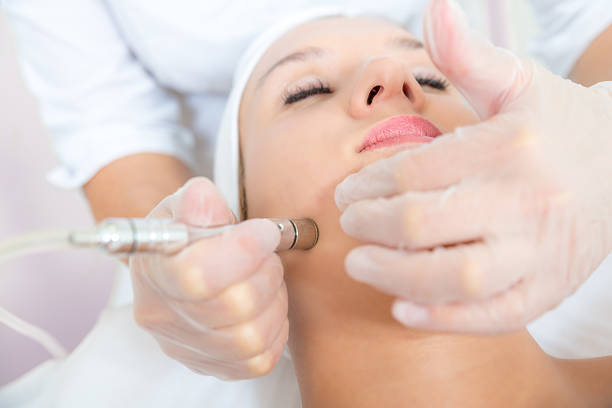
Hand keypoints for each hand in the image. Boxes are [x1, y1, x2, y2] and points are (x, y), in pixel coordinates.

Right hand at [130, 177, 288, 378]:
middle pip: (234, 307)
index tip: (264, 231)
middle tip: (266, 252)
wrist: (177, 266)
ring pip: (251, 337)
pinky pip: (260, 360)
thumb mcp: (183, 207)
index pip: (197, 276)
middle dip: (266, 272)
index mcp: (153, 273)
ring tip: (266, 277)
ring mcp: (188, 348)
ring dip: (274, 300)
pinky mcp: (214, 368)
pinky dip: (274, 328)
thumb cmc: (185, 234)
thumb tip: (203, 198)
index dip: (244, 251)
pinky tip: (266, 305)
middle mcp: (163, 318)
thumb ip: (197, 201)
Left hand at [335, 0, 611, 332]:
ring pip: (456, 276)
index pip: (414, 172)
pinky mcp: (548, 289)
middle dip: (371, 227)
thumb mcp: (514, 81)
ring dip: (394, 277)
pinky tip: (403, 311)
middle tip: (348, 226)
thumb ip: (465, 54)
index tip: (345, 193)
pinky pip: (493, 315)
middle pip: (425, 224)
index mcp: (508, 146)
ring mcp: (540, 251)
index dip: (366, 186)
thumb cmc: (553, 123)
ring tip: (360, 266)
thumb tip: (432, 7)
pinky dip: (443, 319)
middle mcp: (526, 200)